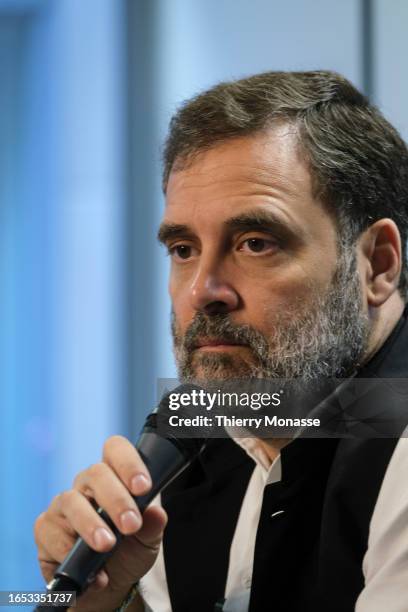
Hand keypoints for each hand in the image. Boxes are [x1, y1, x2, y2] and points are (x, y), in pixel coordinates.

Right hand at [34, 435, 166, 611]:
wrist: (109, 588)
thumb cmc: (128, 551)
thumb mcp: (147, 540)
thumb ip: (152, 525)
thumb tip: (156, 514)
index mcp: (114, 476)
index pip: (115, 450)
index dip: (128, 462)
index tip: (143, 487)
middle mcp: (86, 485)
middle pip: (96, 473)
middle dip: (116, 499)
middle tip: (131, 525)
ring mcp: (64, 505)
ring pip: (72, 501)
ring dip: (91, 523)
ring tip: (108, 545)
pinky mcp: (45, 528)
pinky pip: (52, 533)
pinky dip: (70, 551)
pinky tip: (91, 569)